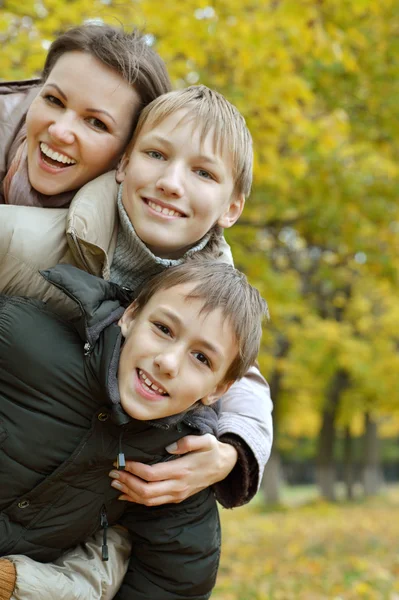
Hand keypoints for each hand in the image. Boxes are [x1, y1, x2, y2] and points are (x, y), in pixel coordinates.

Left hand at [109, 434, 237, 505]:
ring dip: (129, 493)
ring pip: (148, 500)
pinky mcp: (176, 498)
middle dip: (126, 482)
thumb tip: (169, 447)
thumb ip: (188, 442)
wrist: (225, 467)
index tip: (122, 461)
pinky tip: (125, 495)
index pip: (152, 474)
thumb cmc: (212, 451)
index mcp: (182, 471)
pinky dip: (137, 500)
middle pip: (146, 491)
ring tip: (114, 483)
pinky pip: (153, 503)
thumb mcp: (206, 440)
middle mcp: (177, 486)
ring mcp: (176, 494)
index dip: (134, 469)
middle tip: (112, 473)